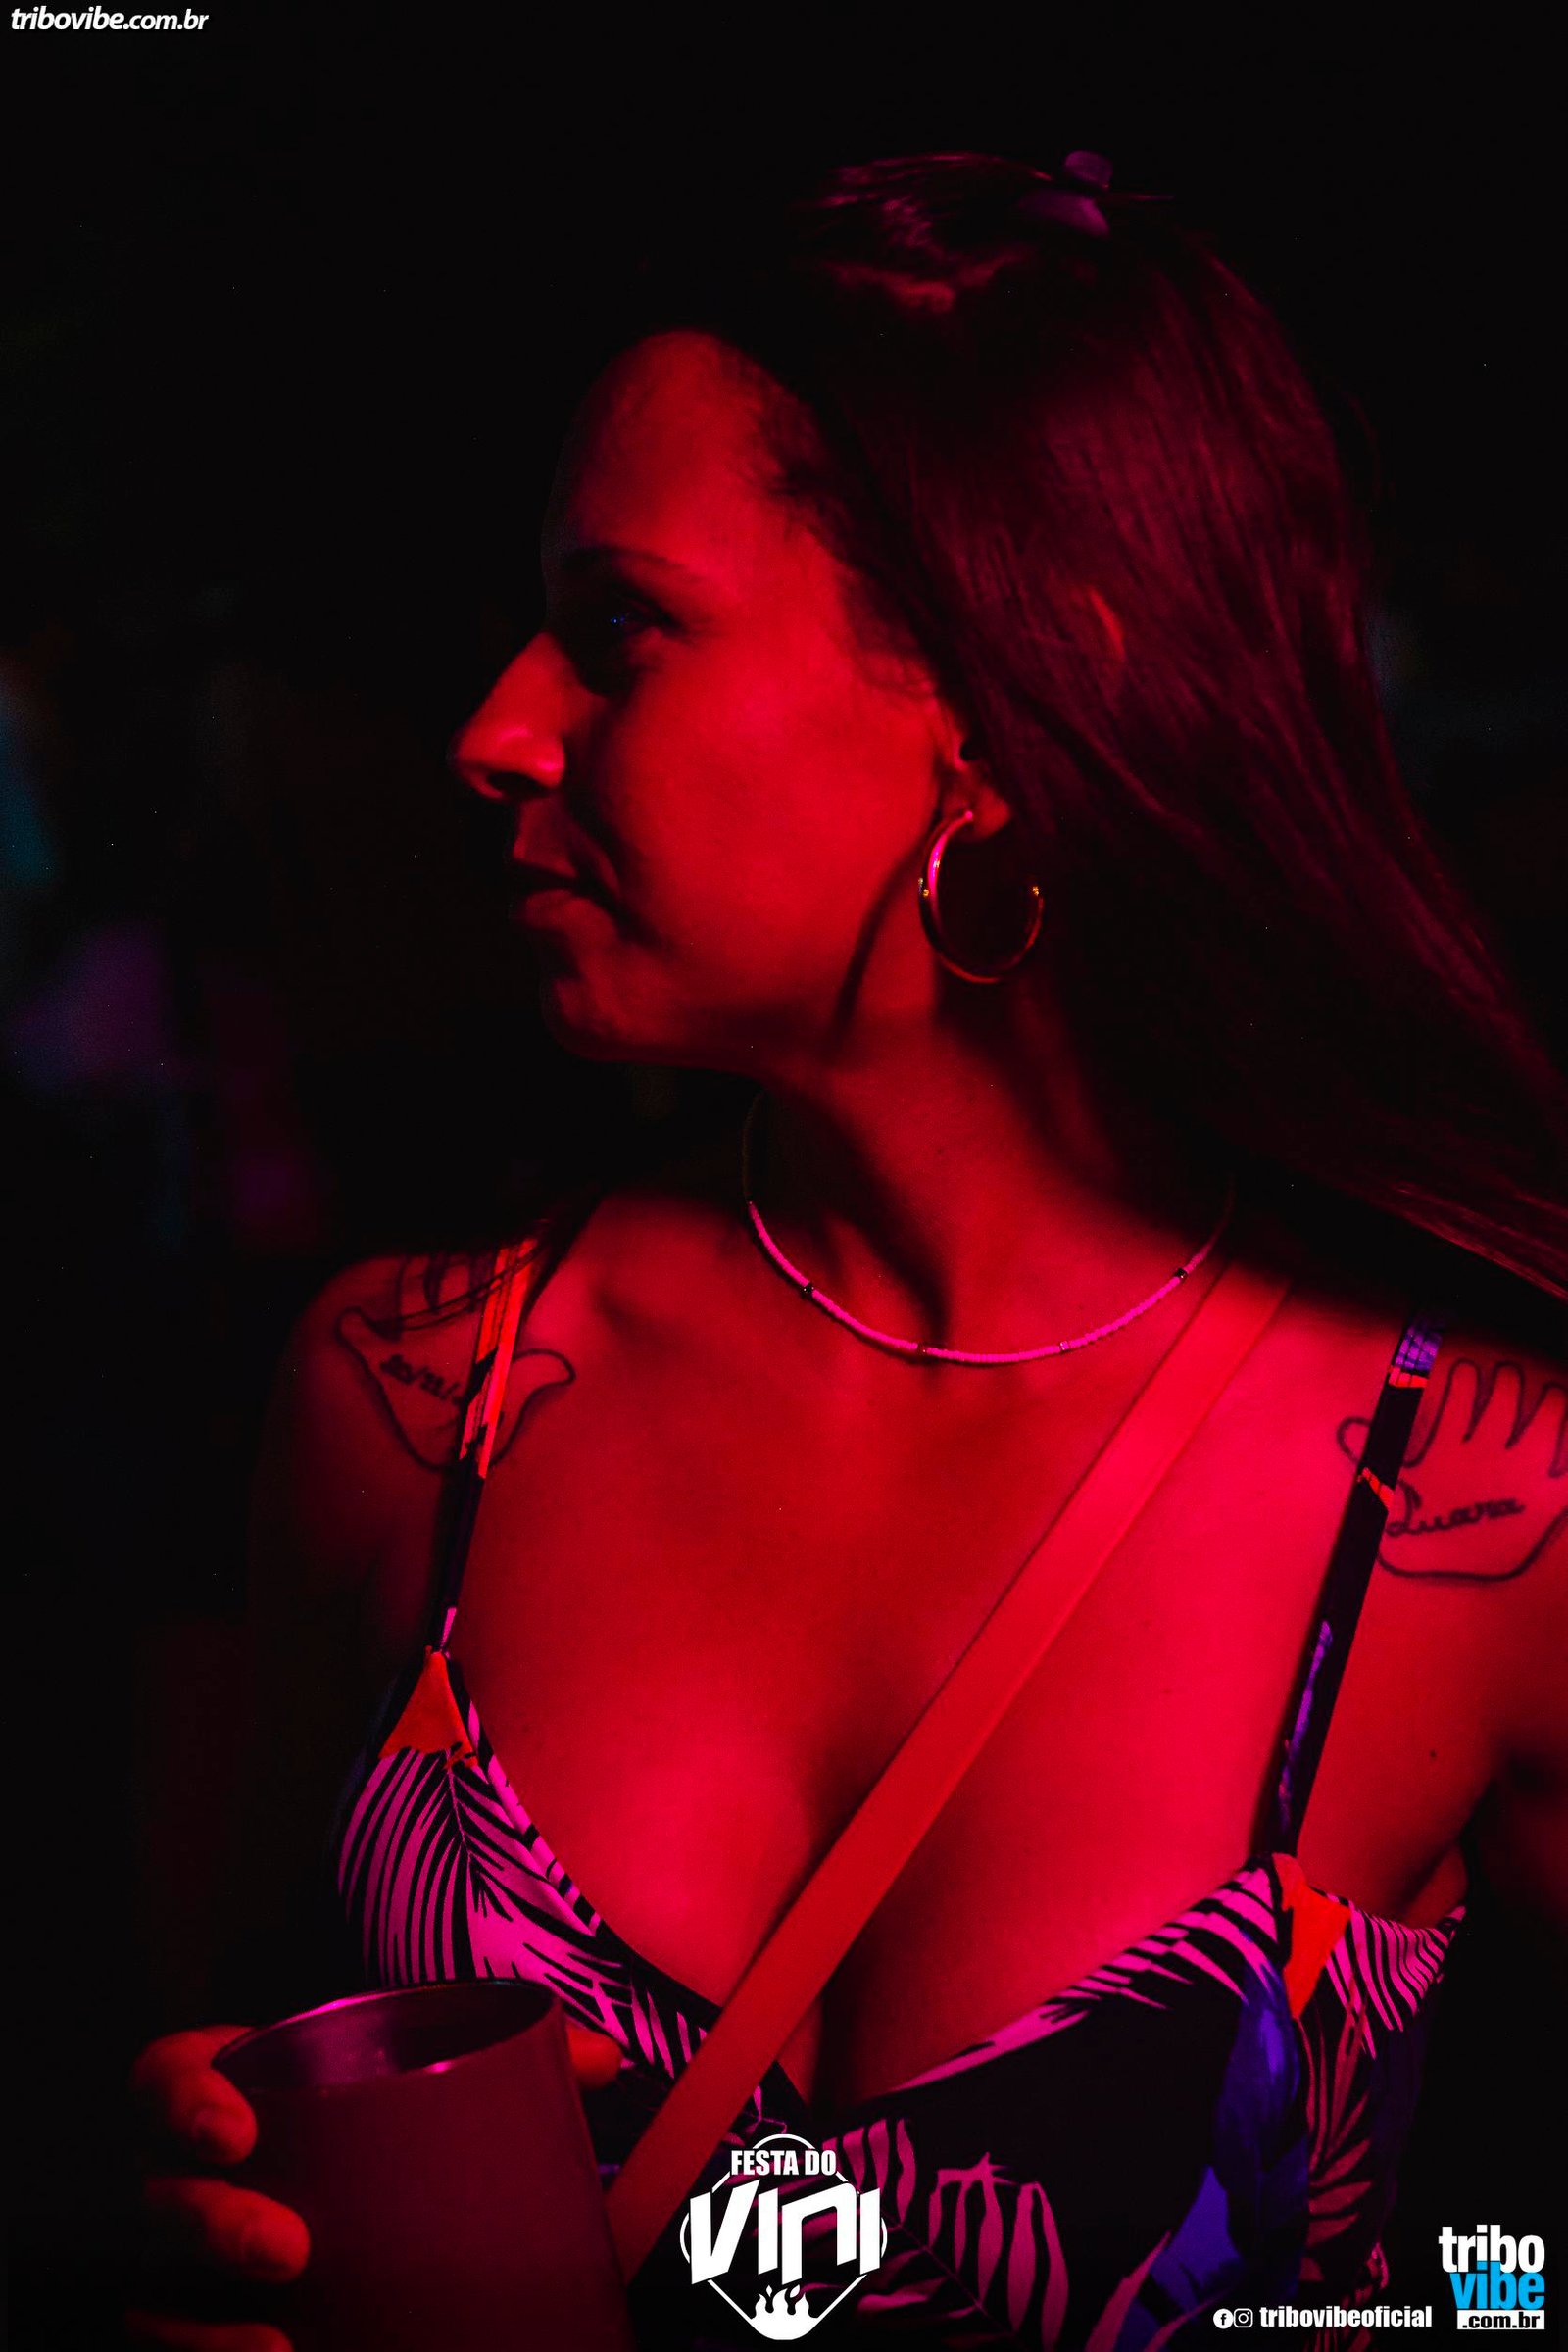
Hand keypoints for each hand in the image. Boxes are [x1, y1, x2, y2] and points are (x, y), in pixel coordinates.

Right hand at [125, 2016, 624, 2348]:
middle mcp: (179, 2176)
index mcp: (222, 2090)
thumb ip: (507, 2059)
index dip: (183, 2101)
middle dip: (208, 2224)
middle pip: (156, 2198)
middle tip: (289, 2248)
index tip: (238, 2130)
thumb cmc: (363, 2127)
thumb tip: (602, 2062)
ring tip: (277, 2346)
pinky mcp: (189, 2327)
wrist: (344, 2205)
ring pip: (153, 2298)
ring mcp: (174, 2265)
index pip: (164, 2080)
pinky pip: (170, 2349)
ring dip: (204, 2331)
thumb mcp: (412, 2078)